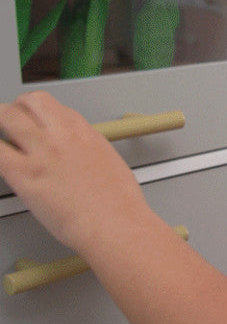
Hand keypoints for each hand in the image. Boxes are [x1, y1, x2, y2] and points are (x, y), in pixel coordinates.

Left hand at [0, 91, 150, 254]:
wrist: (114, 222)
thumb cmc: (118, 202)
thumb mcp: (110, 162)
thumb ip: (88, 151)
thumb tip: (78, 156)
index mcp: (84, 132)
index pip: (55, 107)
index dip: (42, 115)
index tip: (37, 123)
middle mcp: (61, 135)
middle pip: (30, 101)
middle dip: (17, 109)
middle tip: (12, 122)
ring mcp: (41, 152)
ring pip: (6, 116)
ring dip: (1, 122)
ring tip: (4, 139)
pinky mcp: (24, 174)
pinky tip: (1, 159)